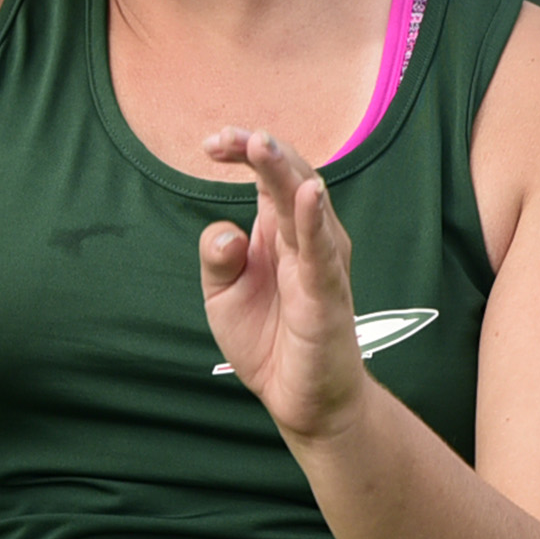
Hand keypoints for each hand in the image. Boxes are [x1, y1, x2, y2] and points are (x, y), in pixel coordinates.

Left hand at [197, 127, 368, 441]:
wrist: (301, 401)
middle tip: (225, 137)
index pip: (268, 176)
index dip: (244, 152)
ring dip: (285, 173)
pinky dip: (313, 221)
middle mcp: (306, 238)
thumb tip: (224, 232)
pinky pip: (322, 252)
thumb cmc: (267, 339)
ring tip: (261, 145)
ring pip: (308, 206)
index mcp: (279, 231)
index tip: (212, 144)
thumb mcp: (222, 295)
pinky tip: (306, 194)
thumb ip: (216, 258)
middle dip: (260, 152)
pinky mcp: (327, 295)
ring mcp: (321, 264)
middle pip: (290, 178)